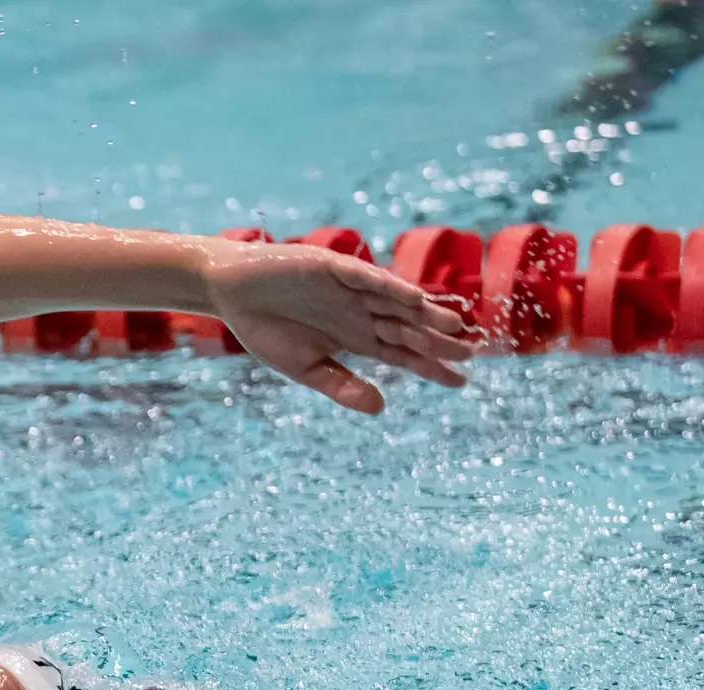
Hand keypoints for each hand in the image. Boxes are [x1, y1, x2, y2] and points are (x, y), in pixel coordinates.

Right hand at [205, 240, 476, 413]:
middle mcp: (361, 312)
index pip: (403, 354)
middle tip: (473, 354)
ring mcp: (350, 289)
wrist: (231, 292)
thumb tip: (382, 407)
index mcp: (356, 337)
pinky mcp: (333, 267)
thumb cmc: (265, 329)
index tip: (461, 383)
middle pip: (409, 329)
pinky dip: (390, 287)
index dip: (432, 367)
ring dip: (425, 314)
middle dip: (439, 342)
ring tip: (455, 327)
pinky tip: (415, 299)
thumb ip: (341, 386)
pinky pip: (367, 278)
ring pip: (396, 303)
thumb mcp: (305, 368)